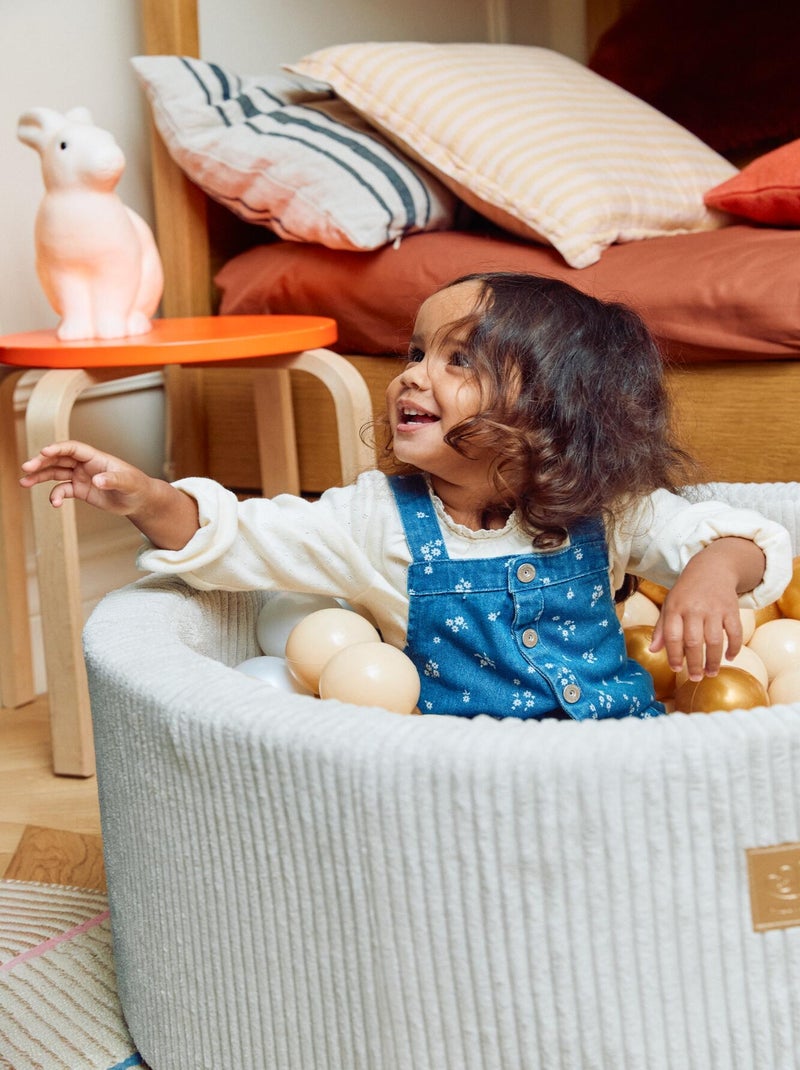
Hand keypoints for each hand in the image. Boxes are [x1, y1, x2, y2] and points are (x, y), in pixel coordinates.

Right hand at [20, 440, 199, 549]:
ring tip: (24, 483)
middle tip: (26, 468)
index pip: (73, 448)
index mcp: (96, 457)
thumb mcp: (129, 483)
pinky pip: (62, 490)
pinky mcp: (80, 490)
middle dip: (42, 462)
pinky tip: (54, 504)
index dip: (58, 448)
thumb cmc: (137, 486)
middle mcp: (85, 465)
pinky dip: (55, 495)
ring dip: (40, 477)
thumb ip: (114, 480)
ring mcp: (81, 476)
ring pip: (55, 473)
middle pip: (59, 459)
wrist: (140, 500)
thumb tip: (97, 480)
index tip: (44, 452)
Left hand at [648, 537, 765, 680]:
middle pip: (693, 642)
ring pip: (715, 640)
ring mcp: (714, 609)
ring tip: (710, 673)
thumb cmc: (686, 592)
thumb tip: (653, 650)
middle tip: (695, 678)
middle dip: (694, 664)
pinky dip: (734, 647)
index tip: (676, 669)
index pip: (672, 636)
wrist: (712, 568)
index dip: (674, 655)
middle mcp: (694, 608)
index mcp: (675, 608)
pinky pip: (735, 632)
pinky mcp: (732, 609)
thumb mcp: (669, 604)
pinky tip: (729, 658)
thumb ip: (661, 628)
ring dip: (713, 660)